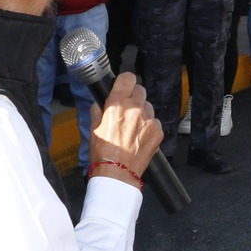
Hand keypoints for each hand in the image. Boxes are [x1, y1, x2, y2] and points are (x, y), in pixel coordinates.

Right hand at [88, 72, 163, 187]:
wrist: (117, 173)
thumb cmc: (103, 153)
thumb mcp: (93, 128)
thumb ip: (97, 110)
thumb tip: (100, 102)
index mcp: (117, 104)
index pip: (128, 78)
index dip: (125, 81)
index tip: (123, 85)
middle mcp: (135, 108)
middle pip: (140, 90)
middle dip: (133, 97)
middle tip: (126, 108)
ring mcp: (149, 119)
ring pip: (148, 106)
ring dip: (142, 112)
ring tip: (132, 127)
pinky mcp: (158, 131)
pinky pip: (155, 121)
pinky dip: (149, 126)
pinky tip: (139, 137)